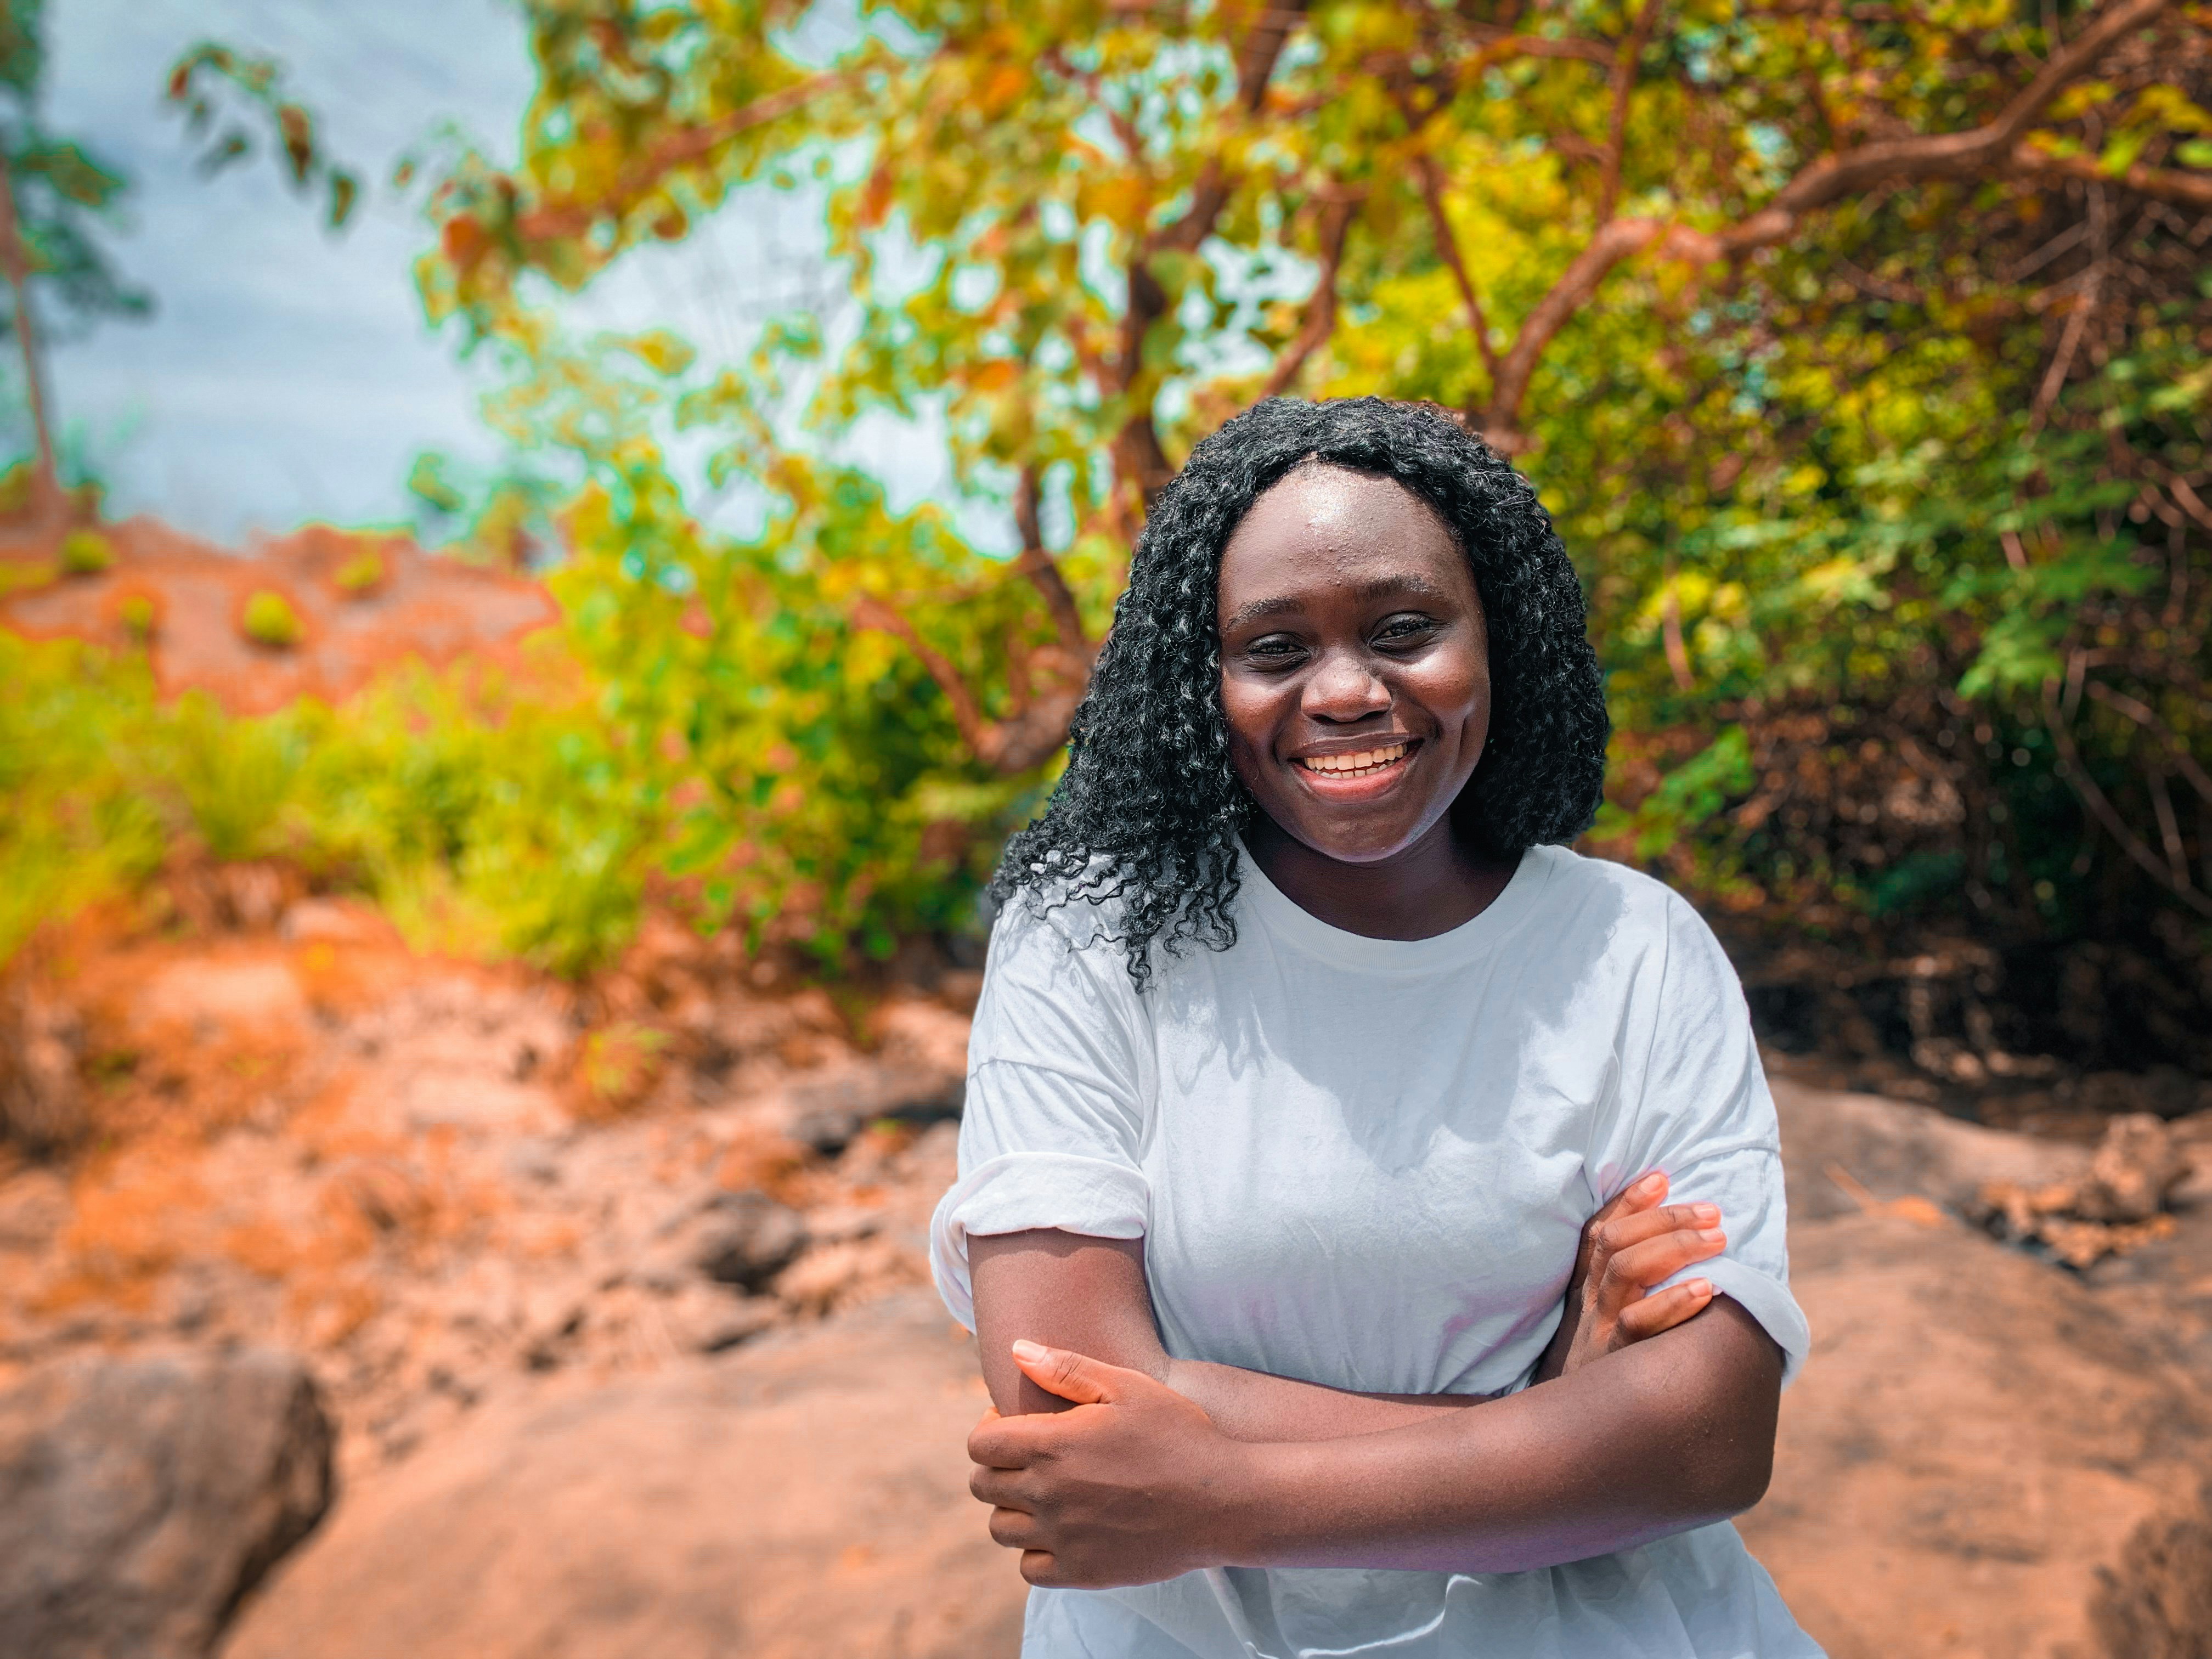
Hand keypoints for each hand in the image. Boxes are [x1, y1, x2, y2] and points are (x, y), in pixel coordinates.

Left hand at [968, 1339, 1255, 1587]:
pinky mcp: (1082, 1573)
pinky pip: (1030, 1569)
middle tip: (1032, 1458)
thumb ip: (1066, 1368)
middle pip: (983, 1486)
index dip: (989, 1430)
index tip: (1016, 1425)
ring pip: (1002, 1529)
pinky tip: (1063, 1531)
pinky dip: (1037, 1551)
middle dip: (998, 1467)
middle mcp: (1048, 1495)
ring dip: (1014, 1509)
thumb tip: (1016, 1350)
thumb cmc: (1179, 1435)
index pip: (980, 1445)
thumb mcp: (1128, 1387)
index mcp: (1053, 1445)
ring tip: (1047, 1494)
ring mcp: (1063, 1539)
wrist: (1225, 1502)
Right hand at [1534, 1171, 1725, 1383]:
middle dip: (1663, 1218)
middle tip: (1712, 1212)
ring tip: (1718, 1239)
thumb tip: (1687, 1260)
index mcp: (1586, 1291)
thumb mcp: (1606, 1331)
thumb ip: (1631, 1297)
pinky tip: (1706, 1290)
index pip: (1599, 1232)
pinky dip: (1672, 1301)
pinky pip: (1638, 1323)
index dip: (1627, 1201)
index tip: (1662, 1177)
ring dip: (1674, 1246)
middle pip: (1614, 1242)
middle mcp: (1588, 1304)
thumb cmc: (1603, 1379)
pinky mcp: (1613, 1363)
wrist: (1567, 1439)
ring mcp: (1598, 1331)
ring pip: (1625, 1270)